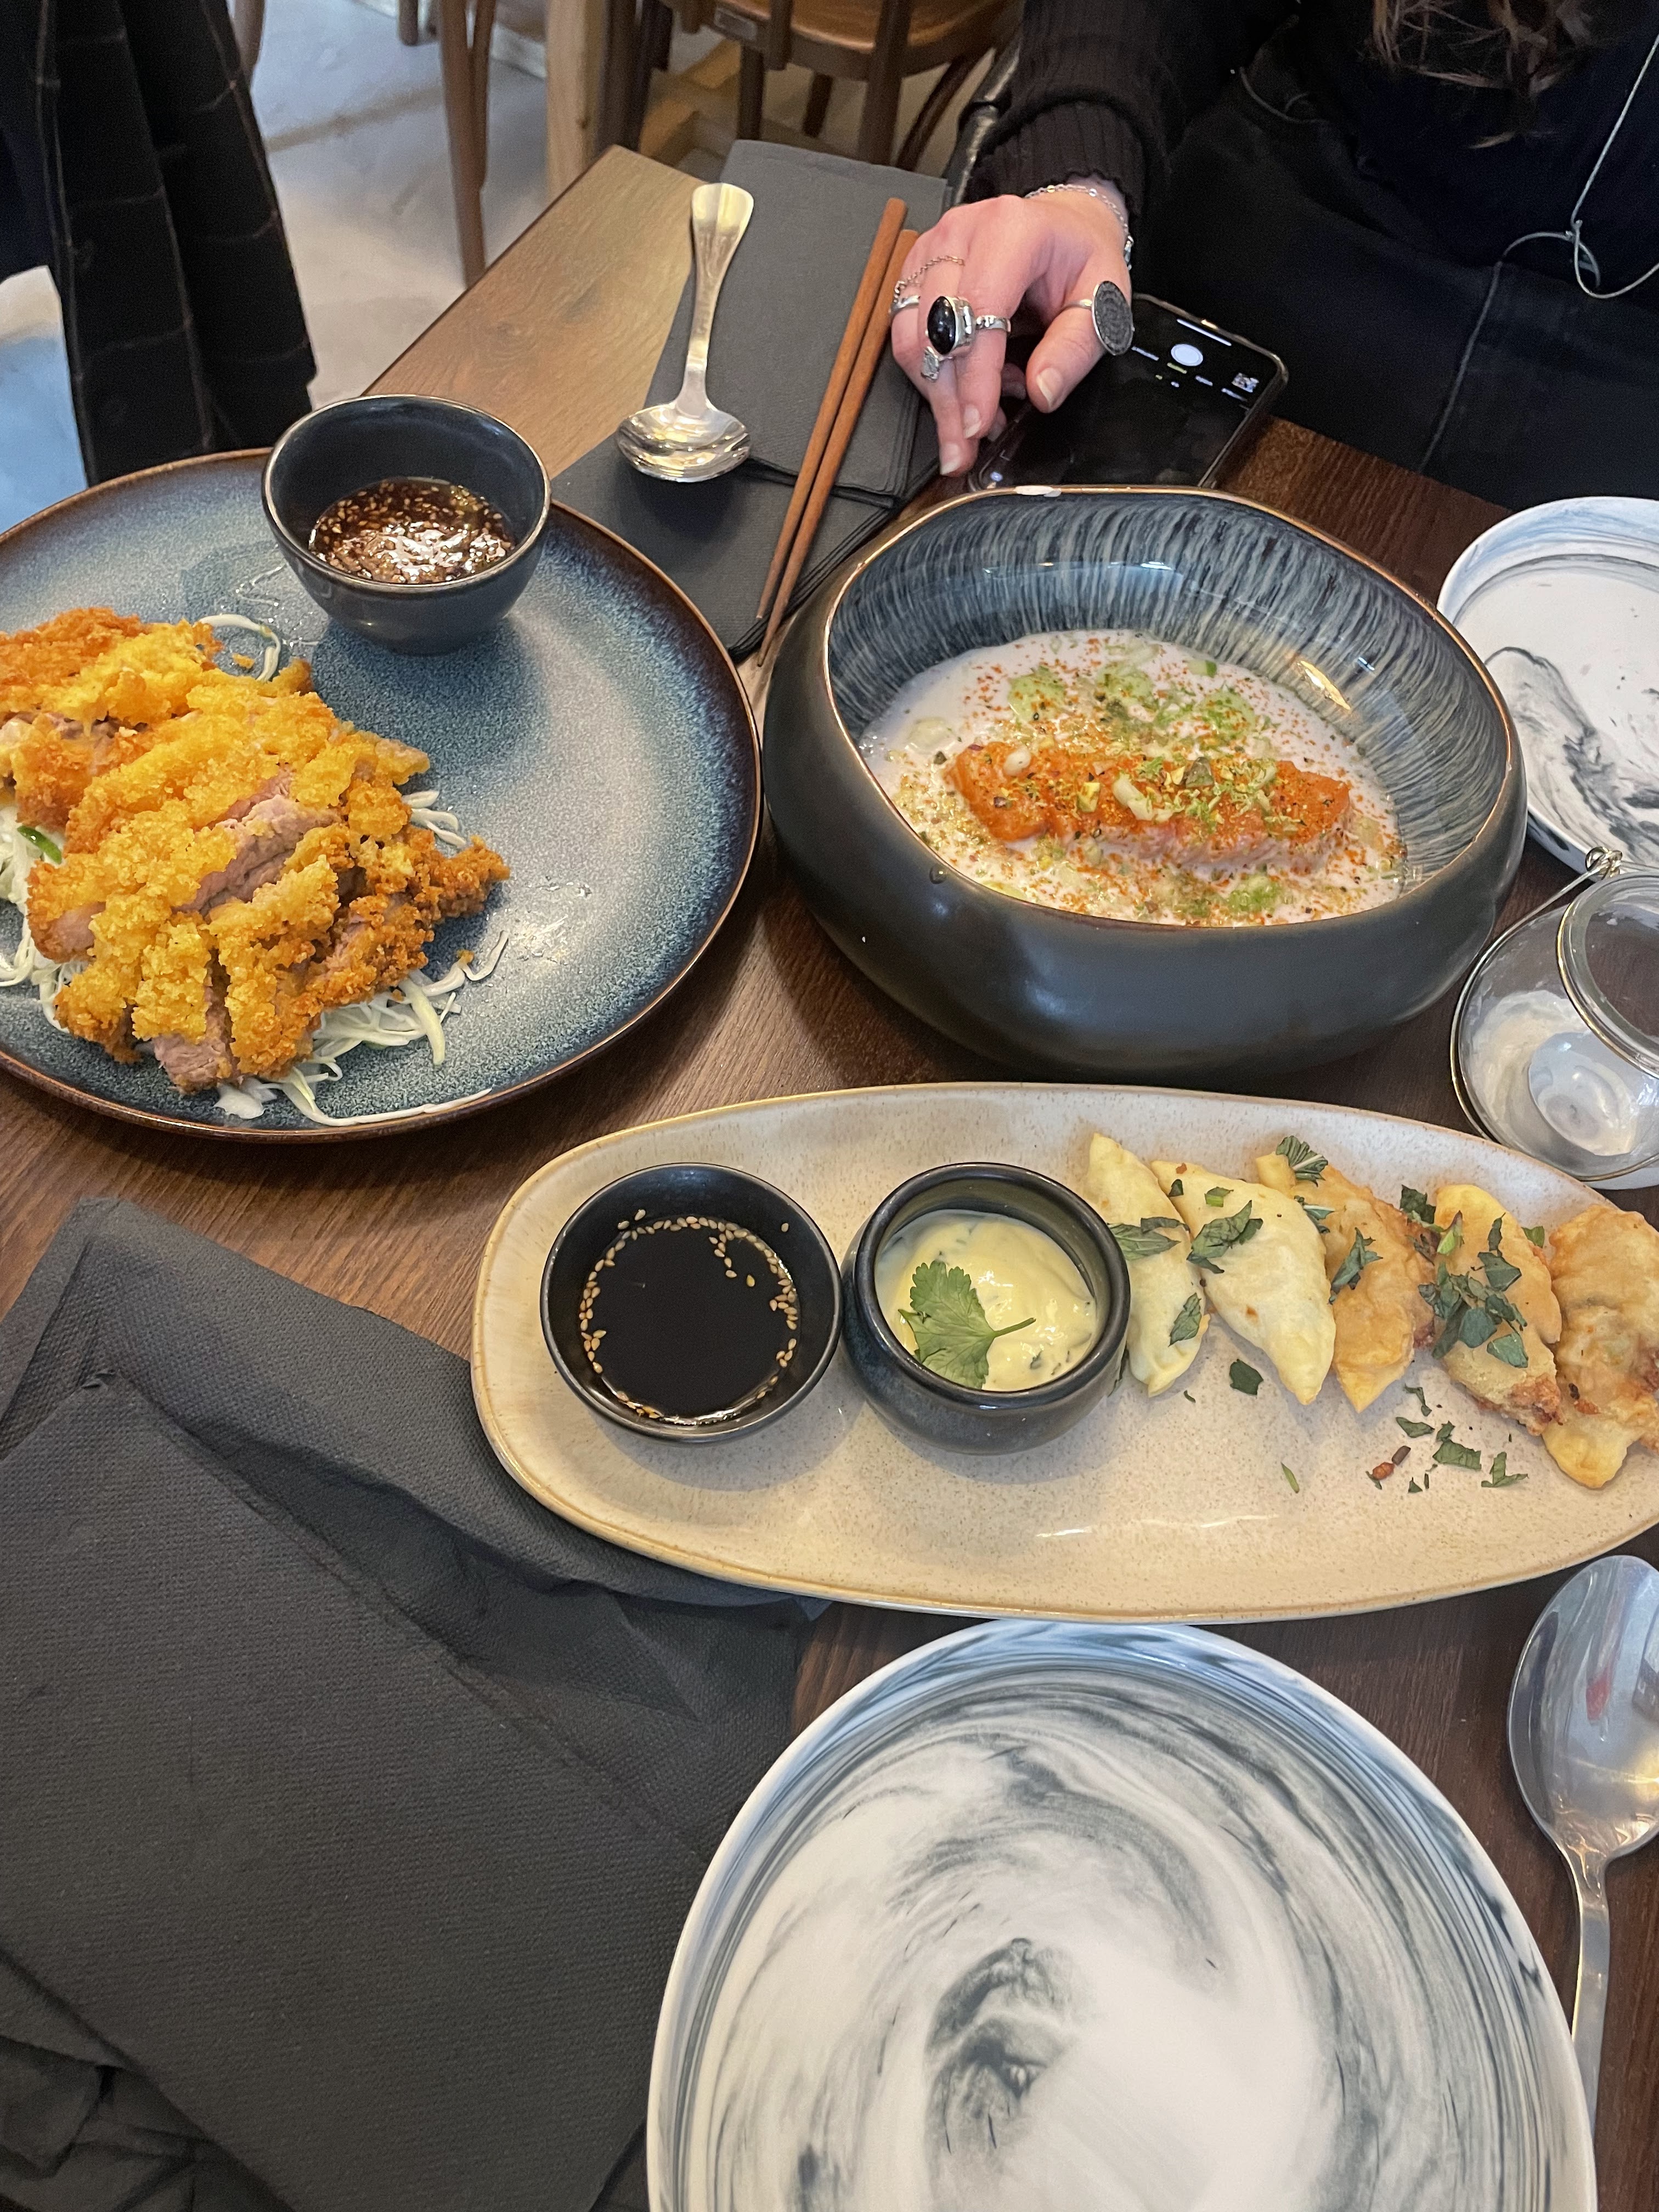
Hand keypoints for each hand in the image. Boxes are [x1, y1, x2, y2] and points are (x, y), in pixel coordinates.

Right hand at [889, 184, 1131, 477]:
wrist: (1062, 224)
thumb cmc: (1080, 257)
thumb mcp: (1103, 300)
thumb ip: (1074, 348)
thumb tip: (1041, 392)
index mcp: (1011, 230)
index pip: (978, 310)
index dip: (975, 376)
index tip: (977, 425)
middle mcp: (961, 234)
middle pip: (935, 331)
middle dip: (948, 401)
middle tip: (964, 448)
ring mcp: (931, 250)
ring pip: (911, 338)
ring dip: (937, 393)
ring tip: (972, 420)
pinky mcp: (915, 269)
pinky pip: (906, 335)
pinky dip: (931, 374)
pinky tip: (964, 387)